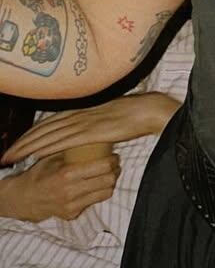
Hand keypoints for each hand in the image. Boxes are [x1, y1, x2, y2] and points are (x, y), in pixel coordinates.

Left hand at [0, 93, 180, 165]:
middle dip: (22, 142)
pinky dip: (46, 147)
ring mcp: (83, 122)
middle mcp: (77, 115)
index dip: (31, 134)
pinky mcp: (90, 131)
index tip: (17, 145)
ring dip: (27, 146)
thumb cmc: (132, 115)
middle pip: (42, 129)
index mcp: (81, 112)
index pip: (49, 123)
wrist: (146, 110)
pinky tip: (35, 155)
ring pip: (48, 135)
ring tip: (11, 158)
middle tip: (5, 155)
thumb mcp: (108, 120)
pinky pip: (63, 140)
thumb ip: (95, 127)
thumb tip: (89, 136)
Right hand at [0, 152, 119, 221]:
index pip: (103, 167)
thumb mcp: (52, 158)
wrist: (22, 199)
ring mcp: (72, 205)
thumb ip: (71, 150)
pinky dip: (97, 193)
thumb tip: (92, 138)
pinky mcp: (72, 214)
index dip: (113, 160)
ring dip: (109, 183)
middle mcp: (71, 191)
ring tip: (107, 175)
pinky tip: (93, 186)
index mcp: (67, 173)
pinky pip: (93, 202)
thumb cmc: (38, 174)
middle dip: (115, 172)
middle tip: (114, 165)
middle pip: (108, 181)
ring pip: (105, 193)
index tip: (114, 156)